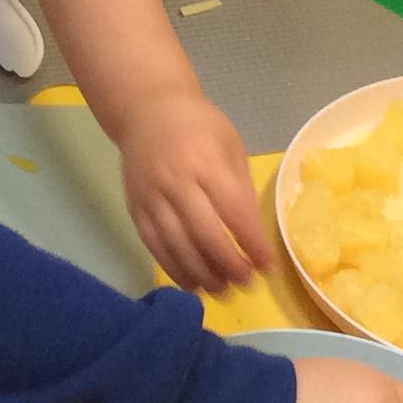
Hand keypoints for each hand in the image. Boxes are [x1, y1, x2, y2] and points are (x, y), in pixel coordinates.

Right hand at [117, 90, 273, 292]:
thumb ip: (240, 188)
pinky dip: (174, 269)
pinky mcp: (135, 210)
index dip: (251, 243)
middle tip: (246, 284)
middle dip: (228, 265)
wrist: (146, 111)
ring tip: (223, 291)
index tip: (267, 266)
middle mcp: (176, 182)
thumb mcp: (230, 145)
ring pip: (177, 247)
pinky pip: (155, 247)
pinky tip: (193, 284)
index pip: (233, 211)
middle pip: (204, 235)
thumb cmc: (198, 126)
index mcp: (206, 162)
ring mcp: (152, 198)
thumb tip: (250, 236)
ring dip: (202, 275)